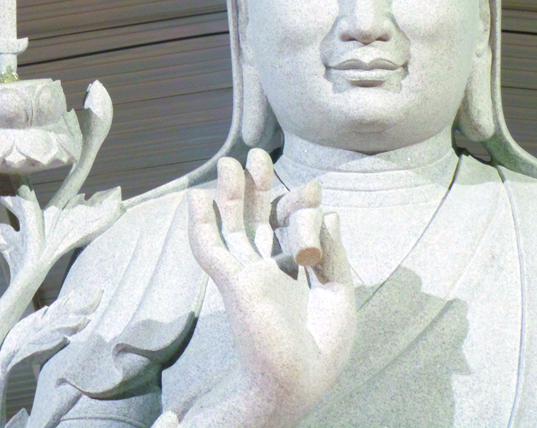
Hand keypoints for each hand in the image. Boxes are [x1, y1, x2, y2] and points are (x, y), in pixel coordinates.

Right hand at [177, 150, 355, 427]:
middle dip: (258, 186)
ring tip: (229, 163)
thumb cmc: (322, 347)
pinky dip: (200, 223)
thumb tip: (332, 212)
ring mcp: (245, 273)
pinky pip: (210, 249)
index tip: (312, 188)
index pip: (288, 226)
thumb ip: (334, 253)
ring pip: (231, 226)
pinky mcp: (232, 282)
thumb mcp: (340, 293)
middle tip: (258, 156)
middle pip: (256, 217)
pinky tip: (197, 197)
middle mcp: (265, 267)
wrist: (299, 380)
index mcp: (290, 271)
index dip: (298, 203)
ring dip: (229, 195)